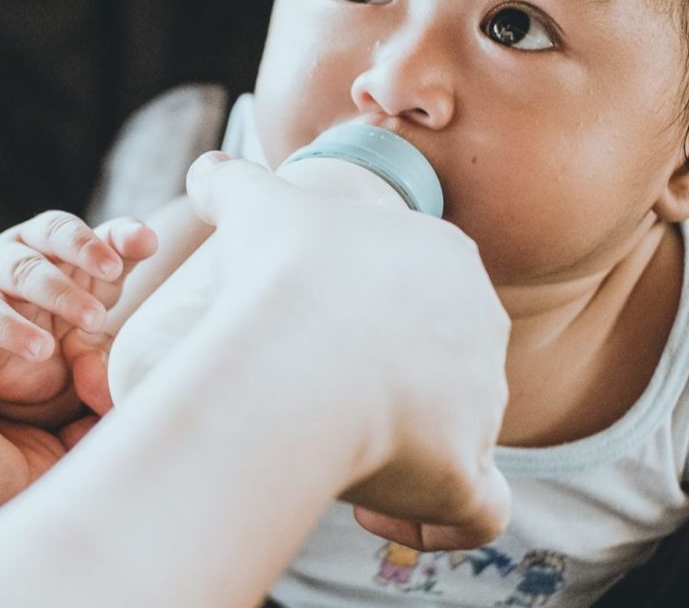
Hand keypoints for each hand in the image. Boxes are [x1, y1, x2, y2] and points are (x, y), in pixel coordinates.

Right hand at [0, 211, 156, 421]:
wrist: (38, 360)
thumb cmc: (72, 303)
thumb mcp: (101, 281)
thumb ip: (122, 253)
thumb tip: (148, 238)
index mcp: (40, 243)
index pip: (56, 229)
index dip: (83, 245)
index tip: (115, 268)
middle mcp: (2, 266)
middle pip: (22, 267)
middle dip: (58, 291)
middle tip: (96, 318)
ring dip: (11, 326)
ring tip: (44, 350)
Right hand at [185, 152, 511, 550]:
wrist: (296, 352)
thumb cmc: (283, 271)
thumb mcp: (255, 206)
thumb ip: (232, 181)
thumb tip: (206, 171)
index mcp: (448, 261)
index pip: (428, 289)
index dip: (380, 311)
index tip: (324, 330)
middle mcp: (482, 330)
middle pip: (448, 360)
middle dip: (393, 379)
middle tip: (323, 392)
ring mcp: (482, 404)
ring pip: (460, 434)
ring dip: (404, 447)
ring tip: (336, 452)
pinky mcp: (469, 471)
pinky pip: (474, 509)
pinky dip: (434, 518)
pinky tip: (377, 514)